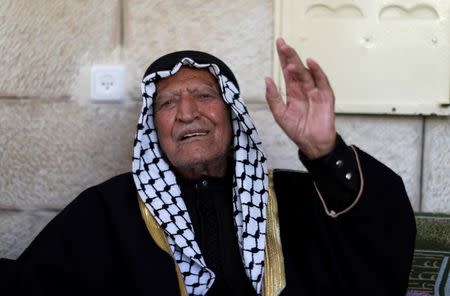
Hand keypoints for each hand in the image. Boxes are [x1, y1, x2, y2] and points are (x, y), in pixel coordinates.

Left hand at [265, 38, 335, 159]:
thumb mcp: (280, 114)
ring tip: (289, 55)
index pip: (287, 72)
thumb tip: (267, 79)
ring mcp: (315, 91)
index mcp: (292, 92)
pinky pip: (321, 81)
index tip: (278, 45)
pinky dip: (317, 72)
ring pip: (306, 73)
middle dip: (289, 56)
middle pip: (296, 68)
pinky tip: (310, 63)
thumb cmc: (297, 130)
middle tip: (282, 44)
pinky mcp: (326, 96)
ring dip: (298, 64)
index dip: (283, 59)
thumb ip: (273, 97)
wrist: (312, 144)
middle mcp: (304, 89)